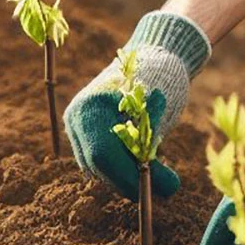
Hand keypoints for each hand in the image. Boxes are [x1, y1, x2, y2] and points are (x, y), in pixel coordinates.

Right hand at [65, 12, 210, 200]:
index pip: (104, 154)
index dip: (130, 178)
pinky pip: (98, 157)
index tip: (160, 190)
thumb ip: (155, 153)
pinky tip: (143, 162)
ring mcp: (77, 121)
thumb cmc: (163, 81)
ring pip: (97, 165)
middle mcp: (78, 114)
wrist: (157, 53)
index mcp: (93, 106)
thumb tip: (167, 191)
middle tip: (166, 186)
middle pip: (97, 164)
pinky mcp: (85, 128)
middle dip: (131, 181)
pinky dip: (121, 166)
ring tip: (160, 172)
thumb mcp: (161, 117)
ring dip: (127, 175)